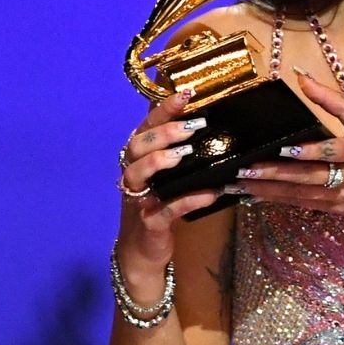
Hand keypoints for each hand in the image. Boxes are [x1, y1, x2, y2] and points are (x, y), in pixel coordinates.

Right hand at [115, 88, 220, 275]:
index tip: (185, 94)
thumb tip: (205, 115)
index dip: (163, 109)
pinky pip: (165, 209)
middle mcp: (133, 174)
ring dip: (160, 161)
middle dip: (163, 133)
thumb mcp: (169, 172)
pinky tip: (210, 193)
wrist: (145, 250)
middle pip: (136, 145)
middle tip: (192, 127)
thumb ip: (178, 147)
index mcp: (139, 157)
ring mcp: (137, 198)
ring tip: (185, 154)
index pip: (146, 126)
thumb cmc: (160, 202)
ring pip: (137, 174)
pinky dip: (188, 200)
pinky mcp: (149, 222)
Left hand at [233, 70, 343, 213]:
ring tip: (243, 186)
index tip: (285, 148)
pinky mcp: (339, 209)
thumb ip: (331, 99)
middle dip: (276, 174)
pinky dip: (282, 201)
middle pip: (310, 177)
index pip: (334, 151)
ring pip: (304, 195)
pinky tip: (260, 197)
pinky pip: (307, 205)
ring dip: (272, 191)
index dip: (310, 152)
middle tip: (245, 171)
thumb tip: (301, 77)